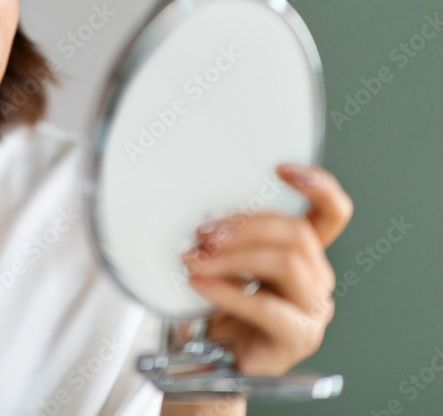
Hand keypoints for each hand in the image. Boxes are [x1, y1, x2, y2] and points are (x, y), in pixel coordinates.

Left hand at [181, 163, 353, 375]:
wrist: (214, 360)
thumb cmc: (220, 306)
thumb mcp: (222, 260)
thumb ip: (224, 237)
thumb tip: (201, 215)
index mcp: (303, 251)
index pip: (330, 212)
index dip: (317, 185)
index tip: (280, 168)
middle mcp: (316, 276)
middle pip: (295, 233)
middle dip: (245, 225)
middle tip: (203, 233)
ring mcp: (312, 308)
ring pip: (286, 262)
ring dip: (234, 256)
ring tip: (197, 260)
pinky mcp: (298, 336)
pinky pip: (267, 306)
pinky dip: (228, 291)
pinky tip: (200, 284)